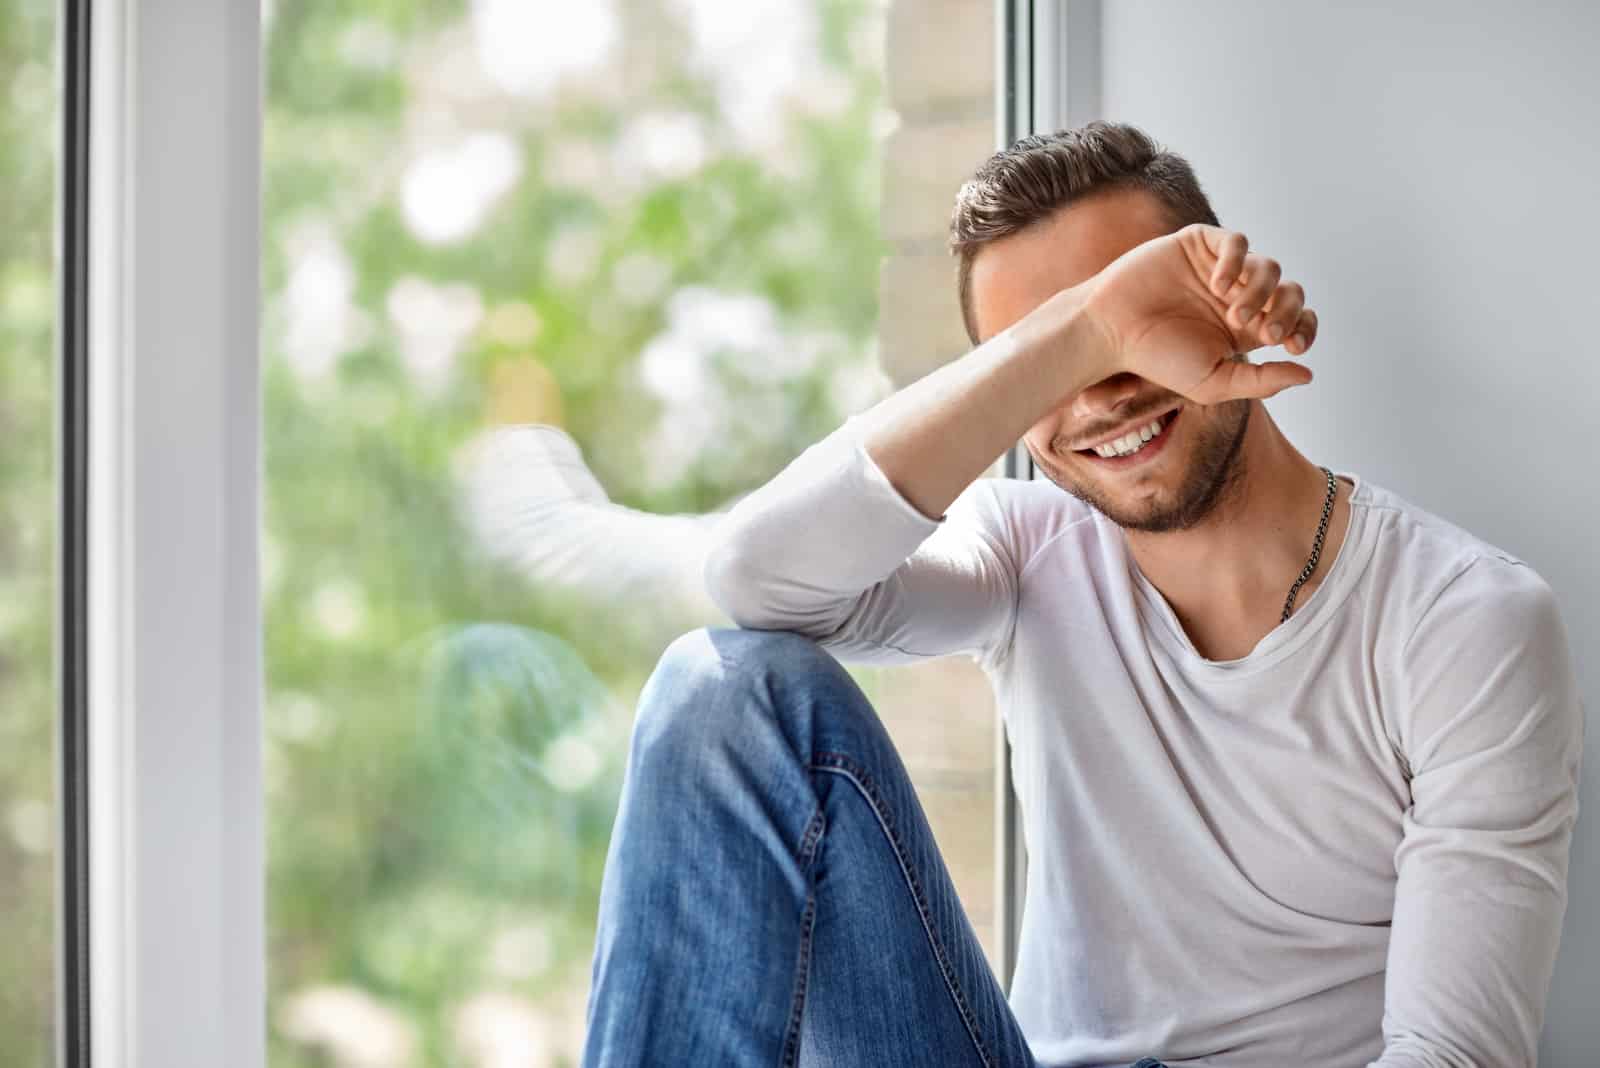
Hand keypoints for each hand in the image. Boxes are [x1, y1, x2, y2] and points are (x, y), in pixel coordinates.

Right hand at [1081, 223, 1318, 404]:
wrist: (1113, 331)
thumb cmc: (1156, 360)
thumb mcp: (1214, 382)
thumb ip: (1261, 382)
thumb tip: (1308, 374)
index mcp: (1245, 328)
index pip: (1296, 318)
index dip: (1304, 327)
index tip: (1290, 345)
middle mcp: (1238, 295)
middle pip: (1290, 291)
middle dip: (1286, 312)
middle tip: (1265, 333)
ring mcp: (1220, 268)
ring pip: (1269, 267)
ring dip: (1261, 292)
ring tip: (1235, 314)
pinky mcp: (1200, 244)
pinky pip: (1237, 242)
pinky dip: (1236, 261)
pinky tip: (1217, 285)